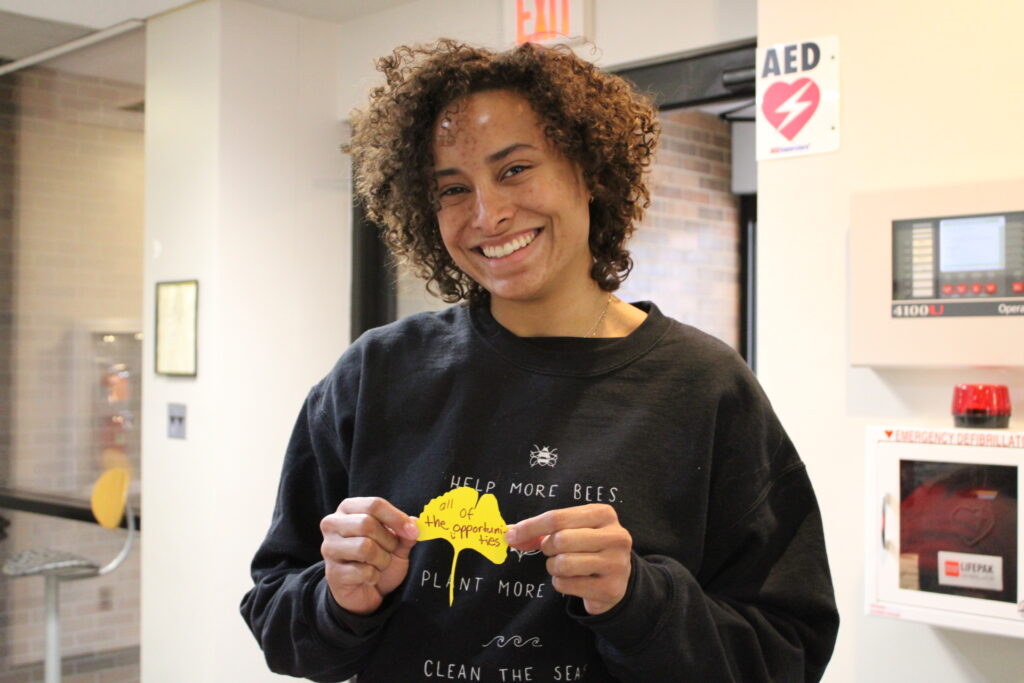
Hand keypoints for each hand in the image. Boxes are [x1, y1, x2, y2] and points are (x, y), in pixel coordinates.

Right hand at [320, 497, 418, 615]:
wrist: (366, 590)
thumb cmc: (379, 558)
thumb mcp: (397, 542)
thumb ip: (405, 532)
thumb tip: (414, 523)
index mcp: (348, 508)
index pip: (374, 504)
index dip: (397, 518)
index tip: (413, 531)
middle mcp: (332, 524)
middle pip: (366, 524)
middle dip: (388, 541)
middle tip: (392, 551)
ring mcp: (329, 548)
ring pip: (364, 547)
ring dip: (382, 560)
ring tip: (380, 564)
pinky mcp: (332, 573)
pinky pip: (362, 571)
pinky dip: (374, 576)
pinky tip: (369, 578)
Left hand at [505, 504, 631, 614]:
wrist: (617, 578)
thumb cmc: (588, 547)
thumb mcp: (571, 529)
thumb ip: (541, 530)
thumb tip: (509, 533)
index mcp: (603, 514)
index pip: (557, 517)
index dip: (529, 527)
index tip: (511, 535)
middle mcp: (615, 536)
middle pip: (560, 540)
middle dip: (547, 548)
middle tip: (553, 551)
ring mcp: (616, 563)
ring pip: (563, 563)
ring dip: (554, 567)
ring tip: (564, 566)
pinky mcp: (611, 588)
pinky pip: (566, 585)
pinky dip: (561, 583)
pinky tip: (574, 580)